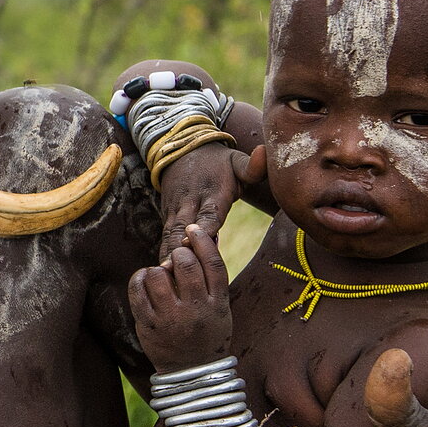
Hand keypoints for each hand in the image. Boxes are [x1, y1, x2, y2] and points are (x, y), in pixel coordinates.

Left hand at [129, 224, 232, 370]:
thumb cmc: (207, 333)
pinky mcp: (149, 325)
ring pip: (158, 274)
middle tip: (177, 258)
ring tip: (161, 277)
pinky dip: (139, 279)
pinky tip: (144, 281)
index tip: (194, 229)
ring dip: (158, 269)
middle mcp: (196, 310)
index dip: (203, 241)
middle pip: (185, 264)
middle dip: (179, 253)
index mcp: (218, 304)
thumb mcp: (220, 308)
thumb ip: (213, 279)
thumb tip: (203, 240)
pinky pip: (137, 291)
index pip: (213, 264)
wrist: (192, 374)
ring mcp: (171, 319)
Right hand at [153, 141, 255, 265]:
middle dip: (178, 250)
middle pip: (183, 229)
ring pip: (170, 235)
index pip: (210, 213)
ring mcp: (176, 209)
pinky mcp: (167, 215)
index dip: (205, 229)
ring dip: (167, 255)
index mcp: (212, 192)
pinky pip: (165, 237)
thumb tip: (265, 153)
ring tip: (164, 277)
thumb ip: (252, 166)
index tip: (197, 243)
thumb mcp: (237, 160)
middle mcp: (191, 202)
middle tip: (174, 271)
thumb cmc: (218, 162)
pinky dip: (163, 253)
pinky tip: (162, 275)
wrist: (182, 149)